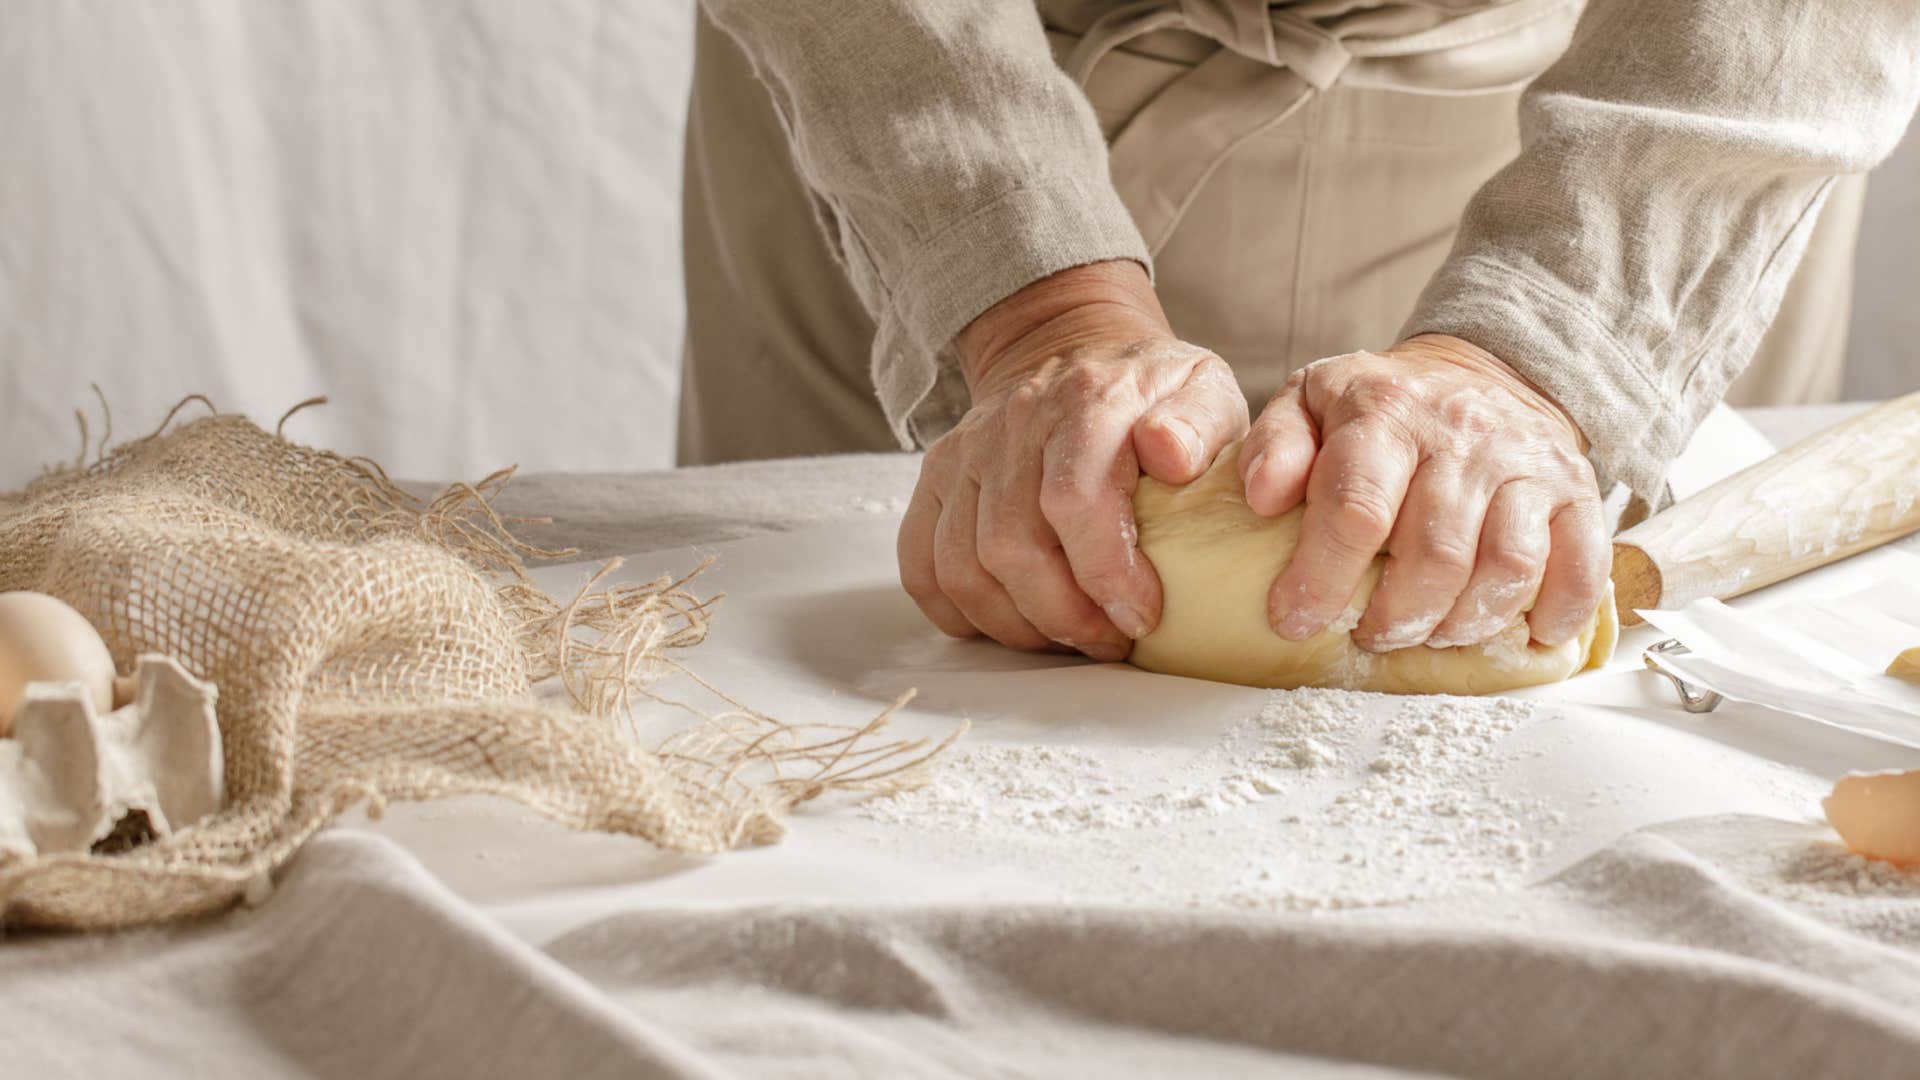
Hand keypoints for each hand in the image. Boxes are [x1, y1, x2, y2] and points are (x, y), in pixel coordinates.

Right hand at [898, 261, 1247, 658]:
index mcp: (1086, 403)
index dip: (1105, 573)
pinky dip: (960, 612)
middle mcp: (1013, 426)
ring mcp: (964, 455)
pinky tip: (1012, 619)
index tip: (1142, 616)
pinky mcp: (935, 481)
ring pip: (962, 568)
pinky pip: (921, 566)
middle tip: (1108, 638)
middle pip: (1011, 547)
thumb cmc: (1146, 391)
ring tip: (1066, 635)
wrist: (1066, 347)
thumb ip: (1200, 425)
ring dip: (1016, 625)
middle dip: (1062, 615)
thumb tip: (1173, 457)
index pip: (1074, 499)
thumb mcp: (1203, 388)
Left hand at [1241, 334, 1605, 651]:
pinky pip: (1580, 566)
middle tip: (1371, 633)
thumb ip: (1274, 445)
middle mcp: (1463, 435)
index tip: (1294, 619)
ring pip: (1506, 568)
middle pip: (1435, 554)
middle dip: (1395, 616)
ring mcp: (1527, 464)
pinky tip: (1520, 634)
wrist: (1486, 370)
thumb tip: (1260, 497)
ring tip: (1429, 632)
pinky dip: (1554, 614)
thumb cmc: (1384, 405)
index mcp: (1386, 411)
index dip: (1321, 578)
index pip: (1355, 508)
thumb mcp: (1309, 401)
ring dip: (1462, 623)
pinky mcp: (1576, 492)